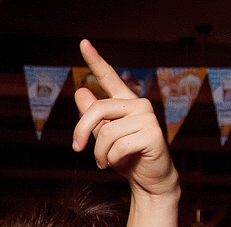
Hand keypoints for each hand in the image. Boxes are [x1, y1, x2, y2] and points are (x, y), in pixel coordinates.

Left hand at [72, 39, 178, 198]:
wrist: (149, 180)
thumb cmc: (127, 158)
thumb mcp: (104, 136)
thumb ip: (94, 117)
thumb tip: (81, 91)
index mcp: (125, 102)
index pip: (109, 77)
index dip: (95, 60)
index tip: (83, 43)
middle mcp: (138, 104)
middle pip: (98, 109)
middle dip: (81, 131)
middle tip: (77, 149)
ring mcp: (147, 118)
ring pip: (106, 132)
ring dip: (98, 153)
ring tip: (103, 162)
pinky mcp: (153, 134)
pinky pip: (118, 146)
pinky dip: (111, 160)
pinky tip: (119, 163)